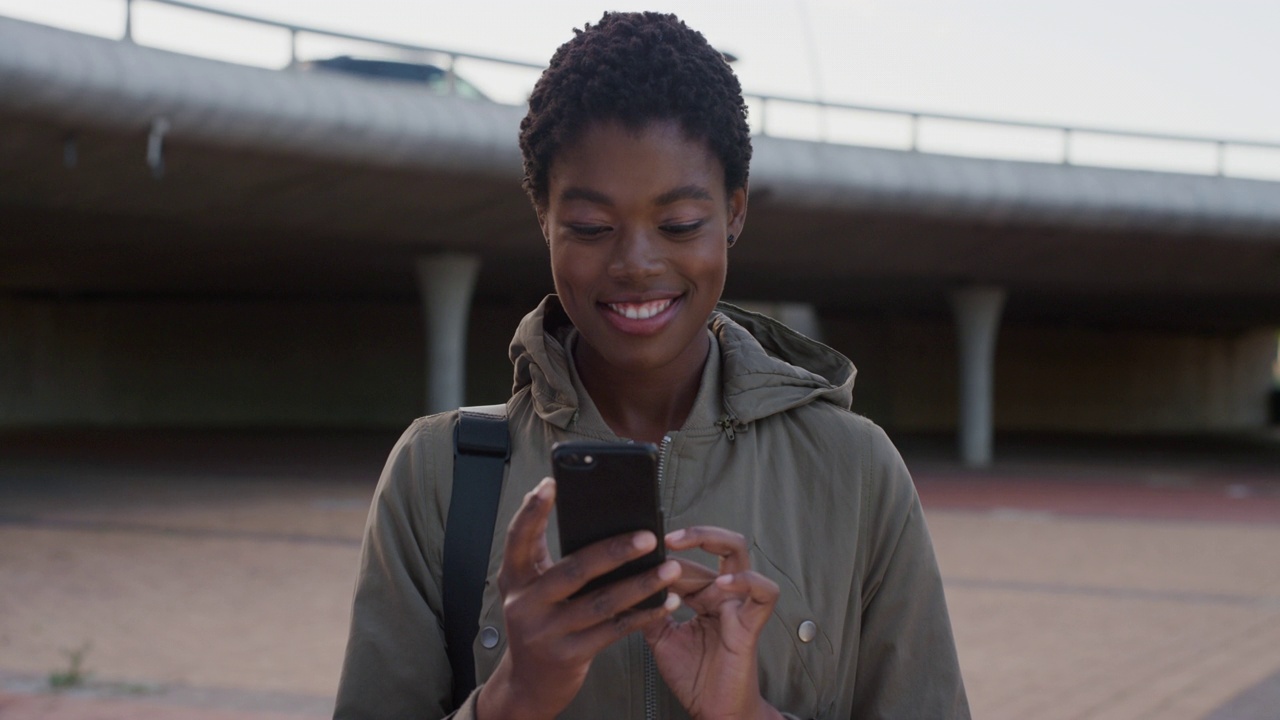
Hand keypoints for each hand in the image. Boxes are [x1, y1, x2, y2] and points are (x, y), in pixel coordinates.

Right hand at [477, 478, 681, 719]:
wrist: (528, 684)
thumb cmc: (539, 623)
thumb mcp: (531, 589)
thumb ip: (549, 559)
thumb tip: (592, 520)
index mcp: (514, 580)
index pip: (518, 539)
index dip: (532, 511)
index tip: (550, 484)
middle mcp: (525, 604)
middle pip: (574, 570)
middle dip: (614, 551)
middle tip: (648, 535)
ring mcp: (547, 632)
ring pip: (601, 602)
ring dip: (641, 584)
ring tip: (670, 568)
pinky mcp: (569, 655)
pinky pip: (614, 630)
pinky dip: (642, 614)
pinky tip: (665, 602)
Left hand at [642, 526, 782, 719]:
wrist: (714, 711)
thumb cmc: (694, 677)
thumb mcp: (661, 637)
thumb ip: (651, 609)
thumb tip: (627, 584)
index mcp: (704, 596)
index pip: (688, 561)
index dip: (667, 556)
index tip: (641, 553)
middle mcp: (723, 595)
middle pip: (719, 545)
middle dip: (692, 536)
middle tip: (663, 539)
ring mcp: (739, 606)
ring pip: (738, 554)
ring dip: (711, 541)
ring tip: (681, 544)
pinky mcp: (751, 624)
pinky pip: (764, 593)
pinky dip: (746, 582)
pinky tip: (720, 582)